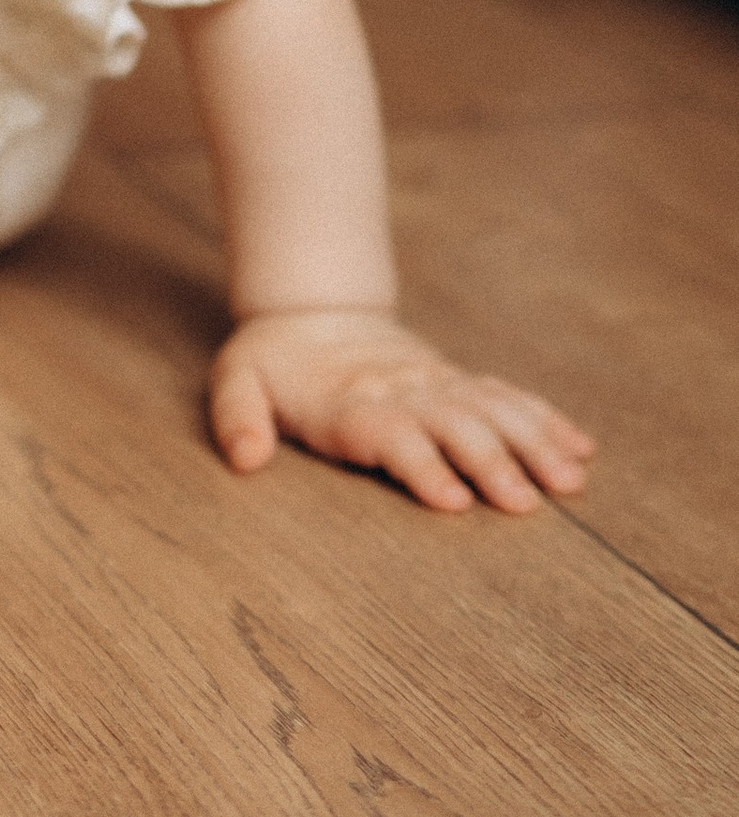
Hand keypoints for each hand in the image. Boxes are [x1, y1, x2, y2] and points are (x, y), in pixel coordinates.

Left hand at [210, 308, 593, 513]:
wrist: (310, 312)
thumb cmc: (272, 362)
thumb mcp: (236, 380)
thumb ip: (237, 418)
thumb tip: (245, 461)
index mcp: (349, 402)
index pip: (391, 434)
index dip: (422, 465)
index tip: (453, 499)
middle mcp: (402, 393)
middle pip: (453, 424)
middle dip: (489, 462)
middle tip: (524, 504)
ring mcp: (436, 386)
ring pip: (492, 409)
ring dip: (532, 442)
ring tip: (571, 480)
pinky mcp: (457, 383)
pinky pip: (507, 397)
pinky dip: (545, 420)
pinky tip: (580, 449)